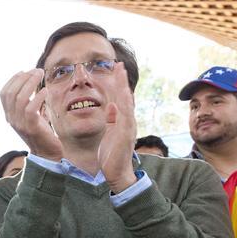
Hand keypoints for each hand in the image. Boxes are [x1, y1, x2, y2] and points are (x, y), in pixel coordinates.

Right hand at [0, 70, 64, 160]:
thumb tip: (31, 81)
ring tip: (41, 75)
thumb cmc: (41, 132)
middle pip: (11, 93)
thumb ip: (27, 102)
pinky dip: (38, 97)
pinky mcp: (31, 128)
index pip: (3, 94)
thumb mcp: (30, 116)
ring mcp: (20, 124)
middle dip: (24, 78)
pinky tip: (46, 91)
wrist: (47, 154)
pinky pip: (31, 109)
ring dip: (31, 83)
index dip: (12, 80)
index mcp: (9, 115)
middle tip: (37, 70)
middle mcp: (11, 119)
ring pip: (20, 98)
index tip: (24, 71)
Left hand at [96, 62, 138, 192]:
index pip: (120, 98)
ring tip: (120, 71)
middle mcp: (128, 121)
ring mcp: (128, 127)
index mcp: (122, 120)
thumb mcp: (109, 133)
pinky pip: (125, 116)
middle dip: (121, 80)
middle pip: (125, 96)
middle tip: (118, 63)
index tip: (115, 69)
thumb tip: (110, 106)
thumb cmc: (111, 155)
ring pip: (127, 102)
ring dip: (123, 86)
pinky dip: (124, 104)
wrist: (117, 174)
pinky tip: (121, 93)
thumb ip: (111, 120)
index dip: (117, 84)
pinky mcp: (126, 134)